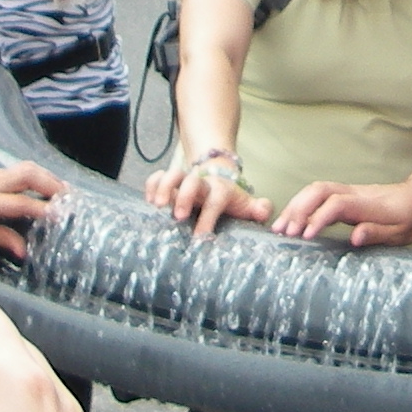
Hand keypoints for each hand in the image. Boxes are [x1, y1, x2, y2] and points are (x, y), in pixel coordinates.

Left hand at [0, 160, 64, 256]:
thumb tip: (23, 251)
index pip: (18, 203)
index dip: (39, 208)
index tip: (58, 216)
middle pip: (27, 176)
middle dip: (51, 185)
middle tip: (69, 199)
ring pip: (29, 168)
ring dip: (51, 178)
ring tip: (67, 192)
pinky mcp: (2, 168)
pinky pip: (27, 169)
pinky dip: (43, 175)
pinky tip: (53, 184)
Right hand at [143, 162, 269, 238]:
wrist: (217, 176)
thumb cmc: (230, 199)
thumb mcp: (247, 204)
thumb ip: (259, 209)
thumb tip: (264, 211)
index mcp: (221, 190)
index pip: (216, 199)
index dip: (209, 217)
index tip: (201, 237)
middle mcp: (202, 183)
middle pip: (193, 180)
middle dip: (184, 196)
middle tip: (178, 217)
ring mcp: (184, 180)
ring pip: (173, 174)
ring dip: (164, 187)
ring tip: (157, 206)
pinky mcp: (170, 181)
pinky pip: (158, 176)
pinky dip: (151, 185)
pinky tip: (148, 201)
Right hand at [273, 176, 411, 246]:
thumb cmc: (411, 218)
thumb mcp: (401, 232)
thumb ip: (377, 233)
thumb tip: (355, 237)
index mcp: (369, 204)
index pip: (337, 204)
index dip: (318, 218)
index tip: (305, 236)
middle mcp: (355, 193)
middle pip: (319, 190)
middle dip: (298, 209)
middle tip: (283, 232)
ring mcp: (349, 190)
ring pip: (316, 189)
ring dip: (296, 205)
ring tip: (280, 227)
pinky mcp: (346, 193)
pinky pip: (319, 194)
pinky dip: (302, 204)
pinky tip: (293, 220)